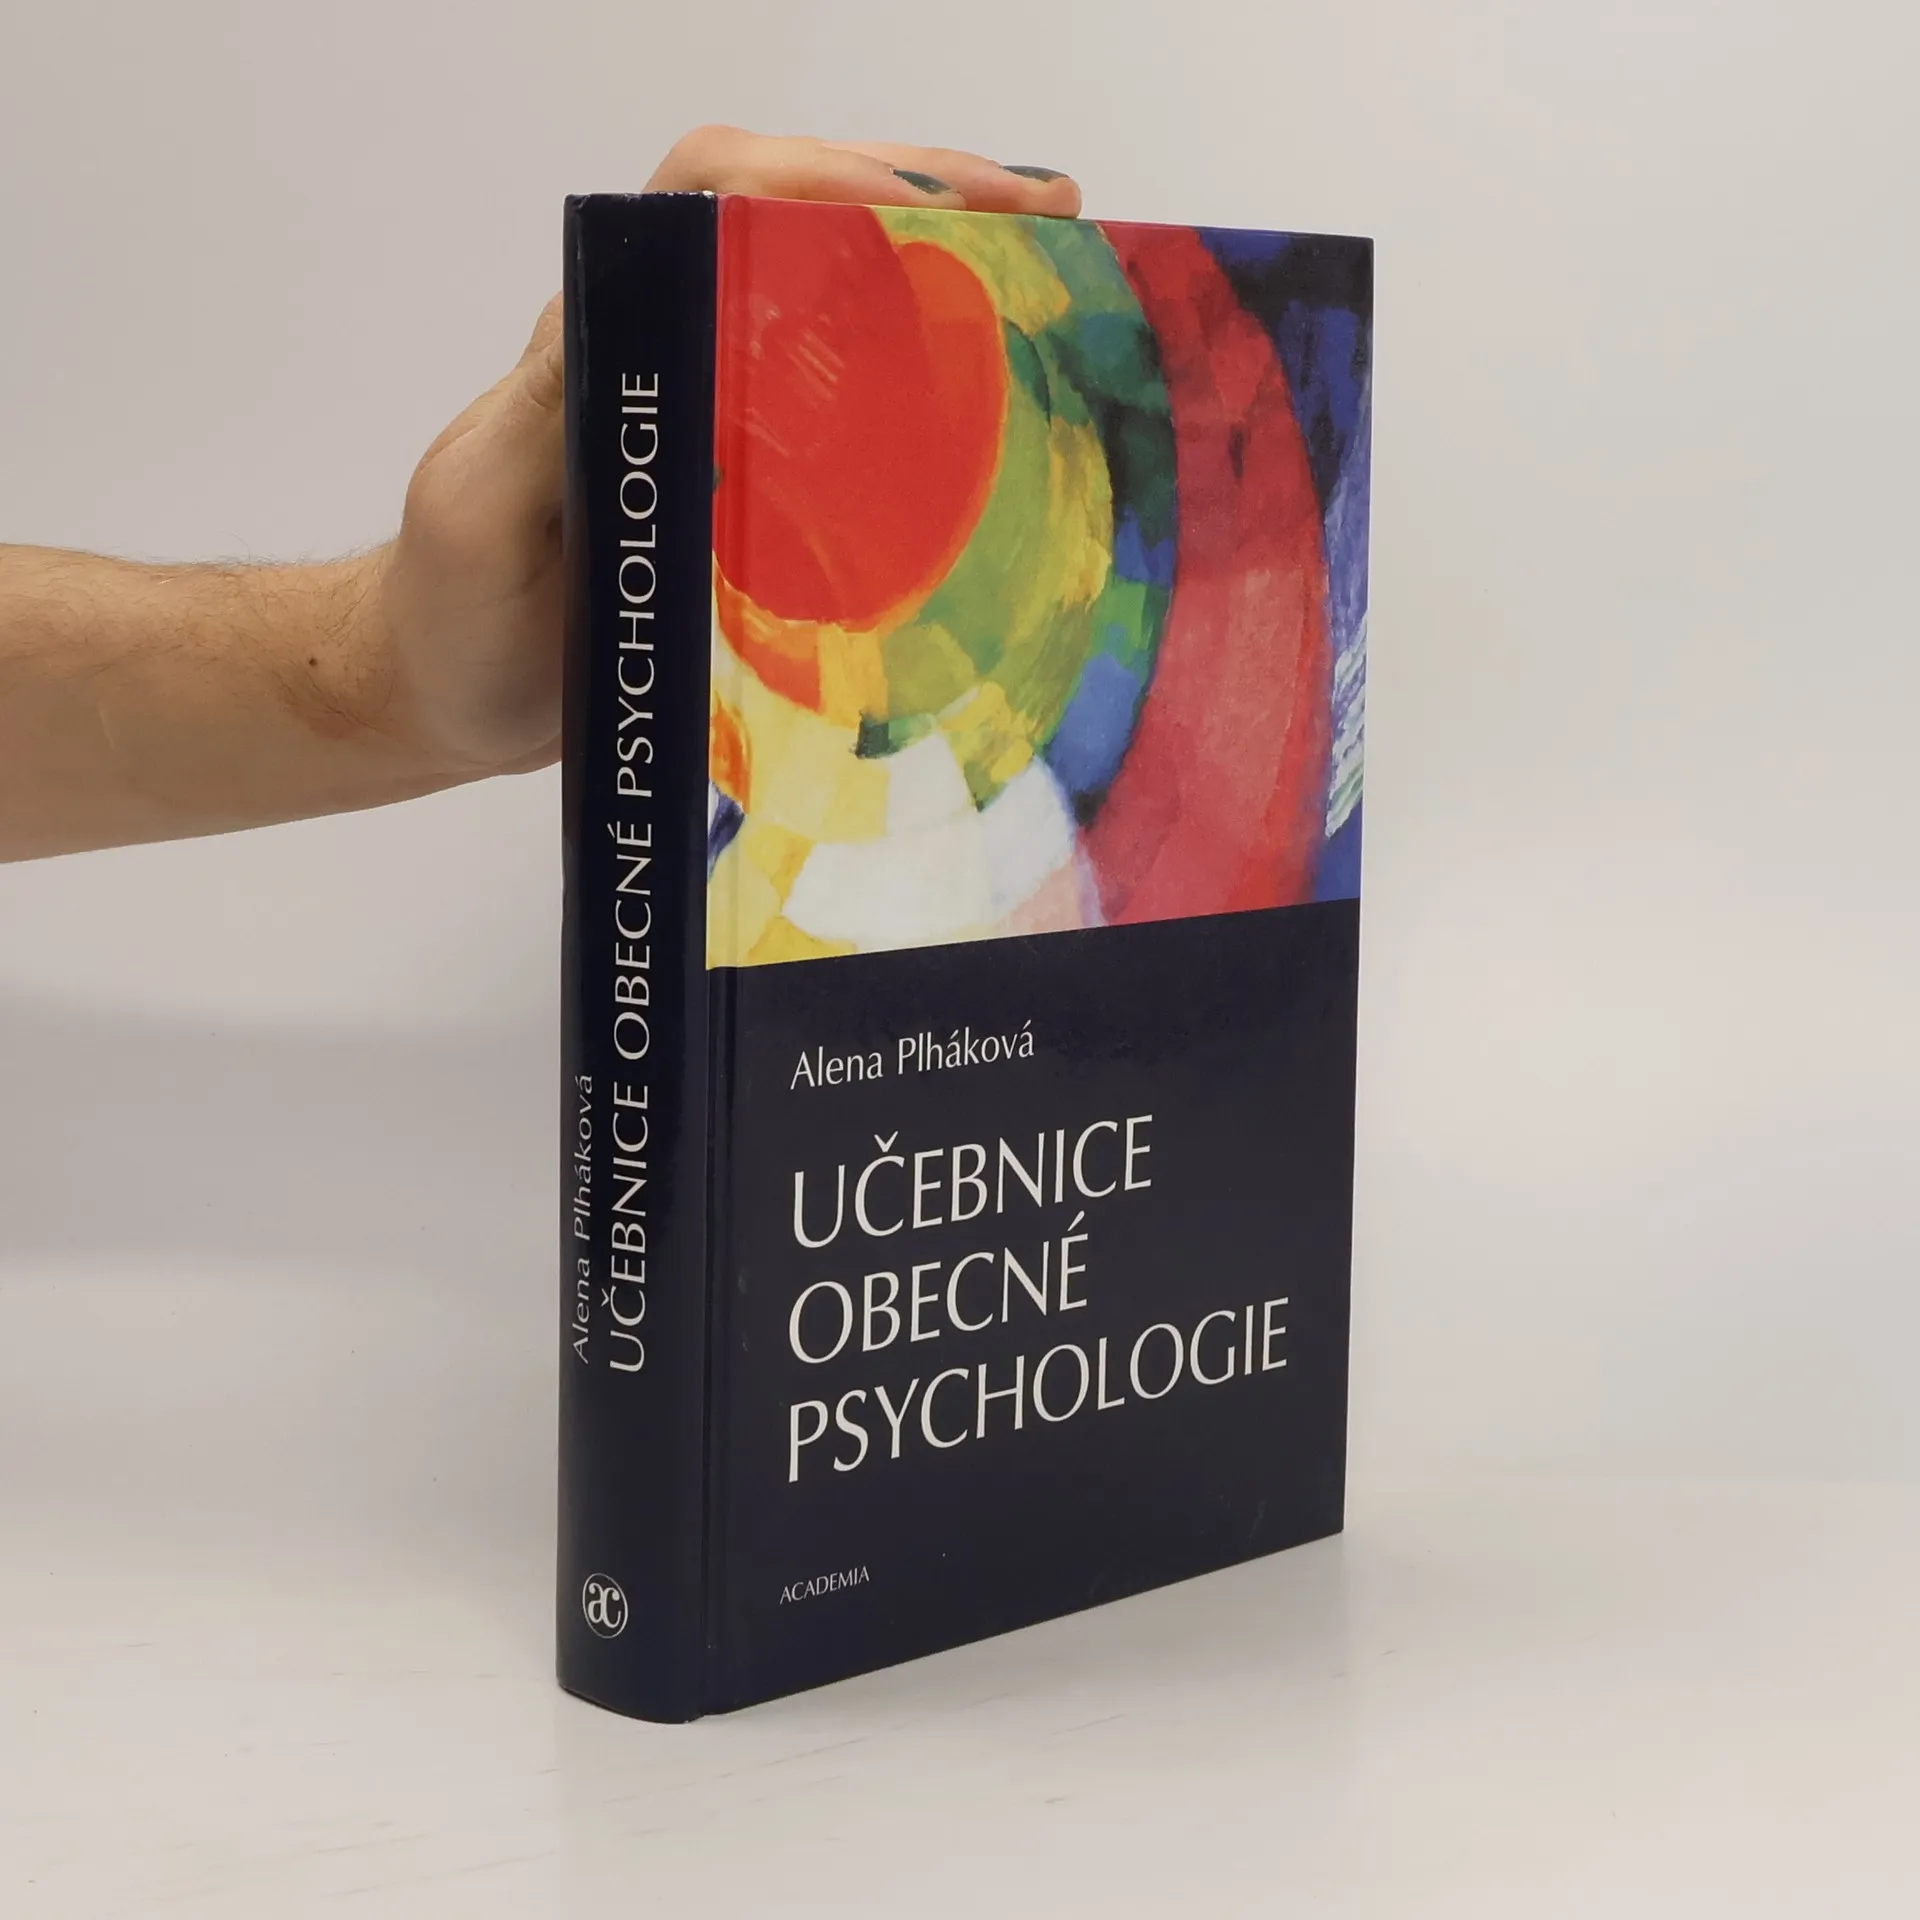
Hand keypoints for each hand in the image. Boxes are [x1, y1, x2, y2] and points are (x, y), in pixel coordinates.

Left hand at [365, 127, 1081, 780]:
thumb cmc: (453, 610)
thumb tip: (646, 342)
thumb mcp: (478, 512)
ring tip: (1063, 283)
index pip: (714, 197)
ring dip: (951, 276)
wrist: (452, 696)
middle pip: (803, 224)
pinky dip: (935, 388)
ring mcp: (726, 421)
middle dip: (929, 202)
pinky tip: (1007, 406)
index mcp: (612, 336)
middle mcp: (680, 354)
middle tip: (1050, 215)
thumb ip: (544, 423)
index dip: (822, 181)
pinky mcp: (755, 495)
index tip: (925, 210)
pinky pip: (852, 417)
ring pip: (843, 307)